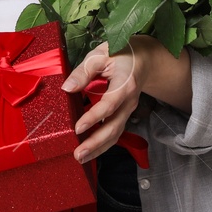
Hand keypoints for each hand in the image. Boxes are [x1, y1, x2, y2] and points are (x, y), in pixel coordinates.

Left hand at [61, 40, 146, 163]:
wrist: (144, 58)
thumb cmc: (121, 53)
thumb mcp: (101, 54)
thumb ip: (84, 71)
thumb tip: (67, 88)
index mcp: (125, 83)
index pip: (109, 104)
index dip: (94, 117)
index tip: (77, 128)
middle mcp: (129, 101)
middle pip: (114, 126)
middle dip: (96, 143)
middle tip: (78, 154)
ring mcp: (128, 110)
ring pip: (116, 133)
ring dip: (99, 148)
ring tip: (81, 158)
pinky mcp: (124, 114)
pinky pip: (115, 132)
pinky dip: (104, 144)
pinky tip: (91, 151)